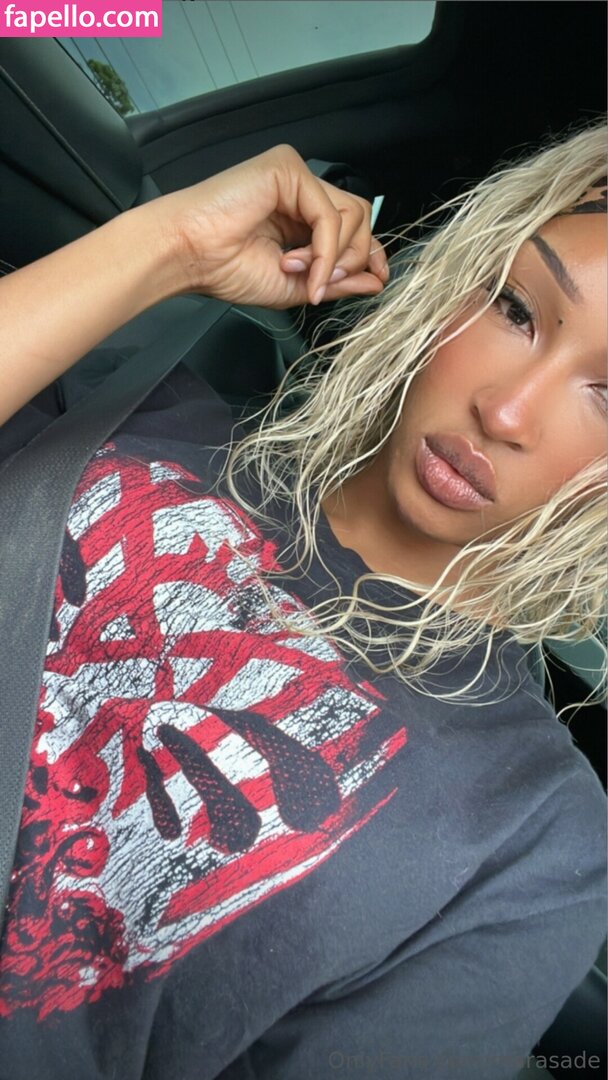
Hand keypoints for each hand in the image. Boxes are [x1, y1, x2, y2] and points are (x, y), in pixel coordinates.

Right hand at [159, 144, 388, 308]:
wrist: (189, 255)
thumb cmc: (225, 268)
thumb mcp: (295, 285)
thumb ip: (336, 280)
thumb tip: (377, 282)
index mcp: (300, 216)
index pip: (352, 226)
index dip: (370, 253)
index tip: (377, 280)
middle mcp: (301, 192)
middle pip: (360, 219)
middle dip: (352, 260)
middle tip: (320, 286)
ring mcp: (295, 177)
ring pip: (353, 214)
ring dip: (334, 256)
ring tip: (298, 272)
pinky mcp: (287, 168)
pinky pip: (329, 213)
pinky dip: (322, 248)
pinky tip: (296, 264)